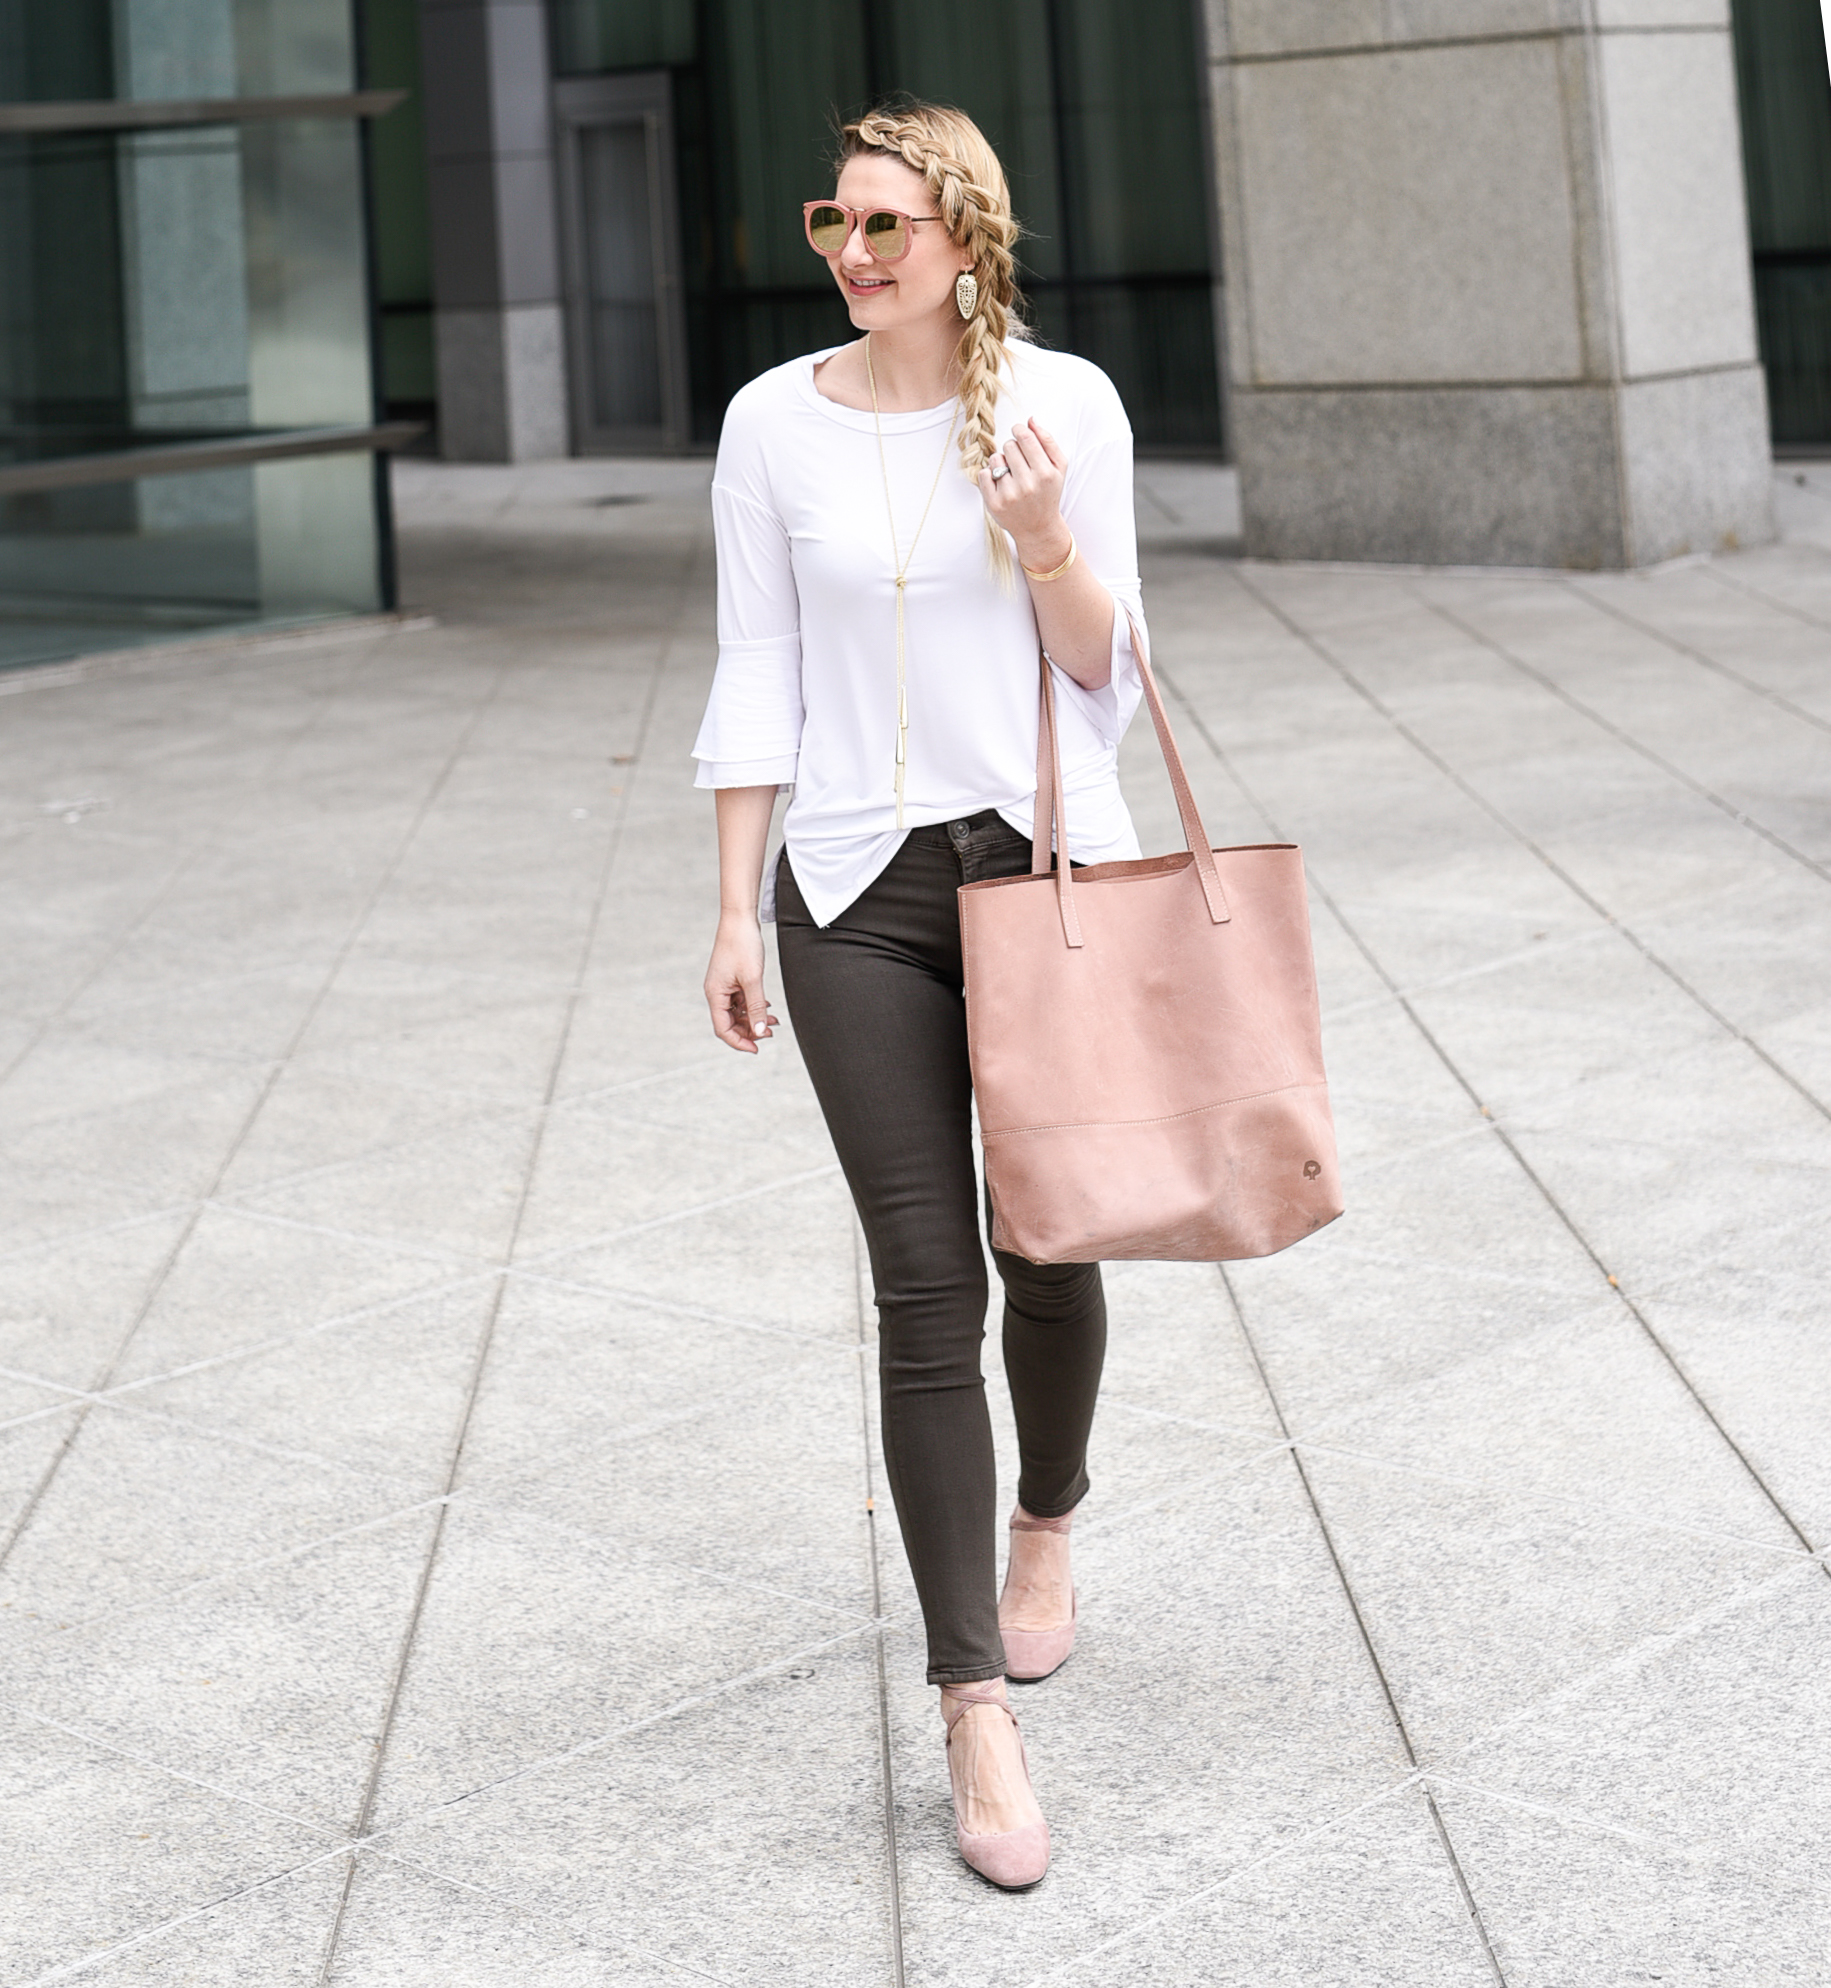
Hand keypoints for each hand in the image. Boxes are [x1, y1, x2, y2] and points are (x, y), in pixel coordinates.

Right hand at [705, 909, 779, 1052]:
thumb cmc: (743, 945)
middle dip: (750, 1031)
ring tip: (774, 1021)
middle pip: (730, 1023)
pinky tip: (768, 1006)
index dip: (739, 1042)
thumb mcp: (753, 979)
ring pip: (737, 1012)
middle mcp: (717, 992)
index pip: (723, 1029)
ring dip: (754, 1019)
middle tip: (771, 1033)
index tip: (757, 1049)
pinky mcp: (732, 979)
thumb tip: (760, 1032)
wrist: (740, 919)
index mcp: (715, 994)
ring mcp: (724, 986)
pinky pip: (741, 1000)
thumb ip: (756, 1008)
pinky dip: (754, 1006)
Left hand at [977, 418, 1071, 574]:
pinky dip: (989, 475)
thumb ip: (1047, 441)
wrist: (1038, 528)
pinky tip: (1000, 483)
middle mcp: (1027, 485)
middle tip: (1018, 461)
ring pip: (995, 458)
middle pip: (1009, 446)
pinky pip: (984, 474)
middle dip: (1012, 449)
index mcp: (1045, 473)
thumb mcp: (1058, 467)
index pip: (1025, 437)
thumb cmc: (1048, 493)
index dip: (1019, 430)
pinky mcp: (994, 504)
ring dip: (1001, 462)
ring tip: (1010, 474)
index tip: (1018, 432)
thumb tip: (1030, 420)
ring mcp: (1009, 495)